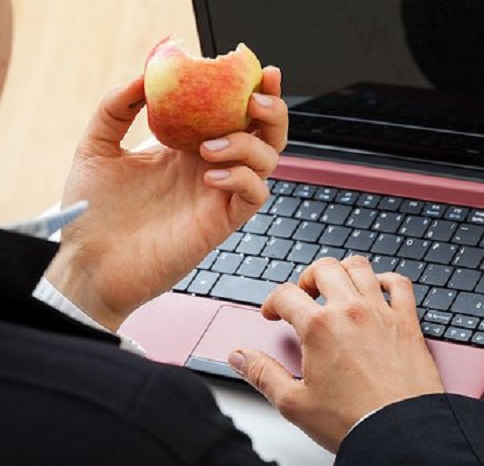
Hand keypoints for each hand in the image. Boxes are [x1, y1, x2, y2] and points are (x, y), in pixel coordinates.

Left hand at [46, 67, 287, 330]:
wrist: (87, 261)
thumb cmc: (93, 212)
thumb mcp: (96, 146)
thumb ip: (117, 107)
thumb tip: (142, 76)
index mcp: (188, 148)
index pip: (234, 115)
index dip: (253, 91)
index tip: (255, 70)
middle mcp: (210, 168)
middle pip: (265, 135)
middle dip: (272, 112)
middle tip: (256, 98)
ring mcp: (218, 195)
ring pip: (267, 163)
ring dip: (248, 144)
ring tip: (208, 146)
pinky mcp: (221, 223)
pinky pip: (254, 195)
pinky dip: (241, 178)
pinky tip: (209, 175)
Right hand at [228, 256, 444, 451]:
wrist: (401, 434)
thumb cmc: (352, 422)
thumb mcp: (294, 403)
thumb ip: (262, 374)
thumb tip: (240, 357)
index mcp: (319, 327)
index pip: (285, 294)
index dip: (272, 301)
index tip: (273, 313)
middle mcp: (350, 311)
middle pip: (324, 269)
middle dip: (307, 277)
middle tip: (304, 295)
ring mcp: (381, 313)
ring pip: (360, 267)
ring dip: (343, 271)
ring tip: (336, 287)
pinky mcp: (407, 321)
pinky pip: (399, 284)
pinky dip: (386, 279)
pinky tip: (378, 289)